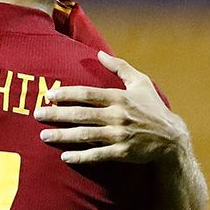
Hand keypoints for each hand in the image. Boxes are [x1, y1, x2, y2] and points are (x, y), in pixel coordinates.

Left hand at [35, 50, 188, 165]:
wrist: (172, 138)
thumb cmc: (153, 107)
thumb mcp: (141, 82)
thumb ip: (119, 67)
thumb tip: (99, 52)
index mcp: (119, 97)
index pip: (88, 94)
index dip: (67, 94)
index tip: (49, 95)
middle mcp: (117, 116)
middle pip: (82, 114)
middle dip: (57, 114)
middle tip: (37, 114)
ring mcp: (119, 135)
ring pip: (86, 135)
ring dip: (63, 136)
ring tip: (44, 136)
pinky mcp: (122, 152)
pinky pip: (98, 155)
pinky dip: (81, 156)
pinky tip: (65, 156)